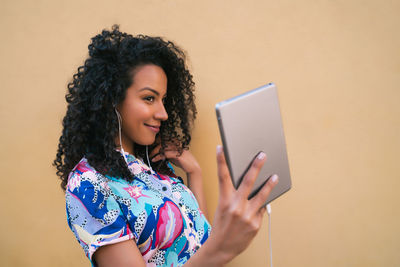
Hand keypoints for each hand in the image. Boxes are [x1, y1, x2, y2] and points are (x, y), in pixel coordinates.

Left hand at [150, 144, 200, 174]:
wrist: (192, 167)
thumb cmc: (182, 161)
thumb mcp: (172, 155)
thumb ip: (166, 151)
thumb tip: (156, 151)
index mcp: (176, 141)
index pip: (163, 138)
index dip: (156, 142)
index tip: (150, 147)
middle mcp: (177, 143)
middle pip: (162, 142)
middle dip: (154, 147)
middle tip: (149, 153)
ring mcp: (178, 148)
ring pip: (162, 147)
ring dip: (154, 152)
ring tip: (150, 157)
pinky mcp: (178, 154)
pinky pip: (165, 154)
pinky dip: (158, 156)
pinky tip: (154, 159)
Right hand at [206, 145, 278, 263]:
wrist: (221, 247)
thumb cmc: (221, 225)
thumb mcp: (222, 207)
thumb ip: (232, 195)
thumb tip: (249, 182)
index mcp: (224, 200)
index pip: (222, 176)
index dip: (221, 161)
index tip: (221, 148)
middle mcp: (236, 206)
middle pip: (248, 181)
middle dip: (256, 166)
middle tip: (262, 155)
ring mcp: (247, 215)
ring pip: (262, 195)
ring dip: (269, 184)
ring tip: (275, 176)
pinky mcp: (256, 224)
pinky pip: (261, 209)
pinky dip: (261, 206)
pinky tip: (262, 204)